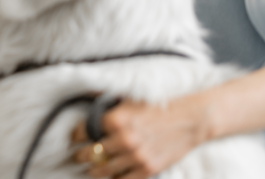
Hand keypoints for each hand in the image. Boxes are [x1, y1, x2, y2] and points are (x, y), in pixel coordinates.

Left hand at [71, 99, 208, 178]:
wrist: (191, 119)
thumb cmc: (160, 106)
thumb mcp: (130, 99)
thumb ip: (108, 102)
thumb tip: (87, 95)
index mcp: (116, 119)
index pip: (83, 131)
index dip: (75, 135)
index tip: (73, 138)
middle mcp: (123, 139)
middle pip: (90, 153)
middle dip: (81, 155)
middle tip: (77, 156)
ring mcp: (135, 156)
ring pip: (103, 170)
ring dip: (94, 170)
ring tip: (90, 169)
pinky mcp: (148, 169)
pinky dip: (114, 178)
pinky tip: (110, 175)